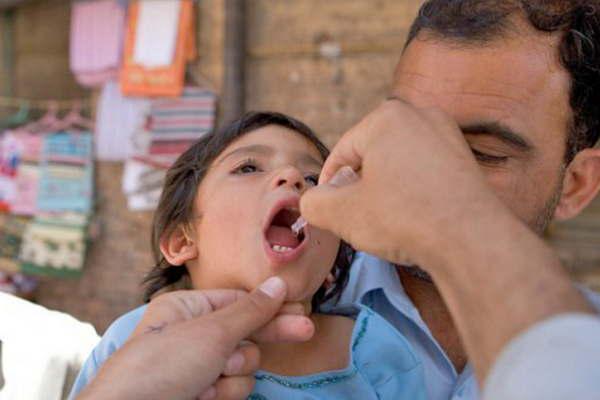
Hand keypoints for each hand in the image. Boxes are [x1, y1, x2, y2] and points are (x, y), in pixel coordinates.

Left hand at [77, 277, 313, 399]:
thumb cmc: (163, 366)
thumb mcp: (210, 333)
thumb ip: (250, 311)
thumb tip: (278, 282)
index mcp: (187, 309)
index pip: (238, 301)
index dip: (269, 304)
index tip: (299, 307)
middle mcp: (193, 335)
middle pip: (245, 330)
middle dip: (269, 334)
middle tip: (306, 331)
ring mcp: (198, 366)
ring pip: (242, 363)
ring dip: (234, 371)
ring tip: (212, 377)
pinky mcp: (201, 392)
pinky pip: (232, 386)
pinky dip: (224, 392)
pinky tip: (205, 395)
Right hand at [301, 99, 501, 267]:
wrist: (471, 240)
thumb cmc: (402, 218)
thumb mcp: (341, 213)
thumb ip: (314, 203)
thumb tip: (312, 201)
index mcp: (386, 117)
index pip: (342, 152)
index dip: (329, 185)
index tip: (328, 209)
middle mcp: (420, 115)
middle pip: (372, 154)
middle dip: (359, 185)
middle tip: (356, 216)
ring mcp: (448, 135)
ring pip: (399, 163)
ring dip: (385, 189)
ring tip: (385, 220)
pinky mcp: (465, 159)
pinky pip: (424, 171)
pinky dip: (412, 190)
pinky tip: (413, 217)